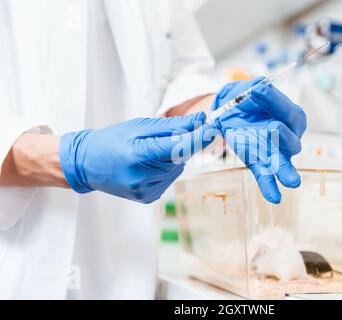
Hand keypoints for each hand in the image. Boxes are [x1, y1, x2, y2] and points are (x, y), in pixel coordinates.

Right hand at [59, 112, 215, 203]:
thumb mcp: (139, 126)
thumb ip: (172, 126)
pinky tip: (147, 165)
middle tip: (160, 137)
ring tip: (148, 152)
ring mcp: (146, 191)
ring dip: (171, 158)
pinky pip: (168, 179)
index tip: (214, 128)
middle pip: (180, 157)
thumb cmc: (111, 140)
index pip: (180, 147)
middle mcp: (143, 177)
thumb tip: (200, 121)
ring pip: (176, 169)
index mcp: (139, 156)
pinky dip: (165, 169)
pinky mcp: (148, 198)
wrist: (87, 164)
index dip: (200, 137)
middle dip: (179, 145)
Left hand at [213, 77, 306, 203]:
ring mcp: (276, 152)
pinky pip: (266, 176)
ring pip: (282, 163)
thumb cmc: (248, 100)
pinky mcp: (260, 162)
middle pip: (290, 140)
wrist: (232, 111)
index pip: (286, 110)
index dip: (273, 100)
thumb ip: (255, 90)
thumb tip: (260, 86)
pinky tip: (275, 198)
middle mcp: (289, 136)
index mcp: (291, 115)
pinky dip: (270, 187)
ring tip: (292, 181)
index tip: (257, 90)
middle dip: (283, 136)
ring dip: (285, 171)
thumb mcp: (249, 90)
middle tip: (274, 128)